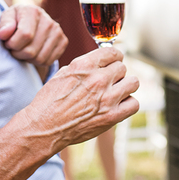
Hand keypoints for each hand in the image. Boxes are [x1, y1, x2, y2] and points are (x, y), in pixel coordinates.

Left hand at [0, 5, 67, 66]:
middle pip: (31, 51)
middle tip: (15, 48)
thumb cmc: (16, 21)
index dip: (12, 44)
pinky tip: (33, 52)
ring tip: (23, 50)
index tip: (8, 42)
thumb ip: (4, 24)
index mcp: (33, 11)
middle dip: (18, 53)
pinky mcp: (63, 42)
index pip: (25, 35)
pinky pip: (48, 62)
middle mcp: (48, 21)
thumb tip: (4, 34)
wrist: (32, 22)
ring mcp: (57, 31)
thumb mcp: (7, 17)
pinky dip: (38, 62)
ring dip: (27, 59)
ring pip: (40, 58)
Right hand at [21, 47, 139, 150]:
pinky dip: (128, 104)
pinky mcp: (112, 117)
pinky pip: (134, 103)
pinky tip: (117, 106)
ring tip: (116, 92)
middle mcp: (98, 79)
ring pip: (133, 82)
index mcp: (84, 66)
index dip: (113, 57)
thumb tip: (101, 61)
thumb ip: (85, 65)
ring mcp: (107, 98)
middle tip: (108, 82)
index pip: (112, 52)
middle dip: (116, 73)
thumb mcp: (63, 74)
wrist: (44, 127)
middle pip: (122, 67)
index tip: (112, 62)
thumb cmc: (50, 101)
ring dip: (125, 86)